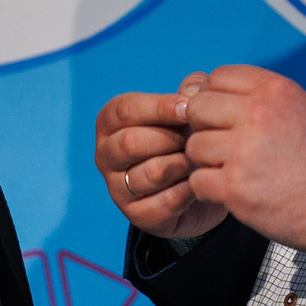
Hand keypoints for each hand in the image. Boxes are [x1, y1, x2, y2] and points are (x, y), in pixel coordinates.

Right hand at [94, 73, 227, 240]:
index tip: (188, 108)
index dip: (159, 107)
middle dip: (170, 138)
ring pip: (150, 172)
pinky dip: (189, 190)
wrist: (197, 186)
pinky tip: (199, 182)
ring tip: (198, 160)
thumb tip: (194, 90)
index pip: (125, 110)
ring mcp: (117, 188)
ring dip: (182, 164)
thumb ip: (190, 93)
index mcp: (110, 122)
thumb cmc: (185, 138)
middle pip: (131, 142)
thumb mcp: (186, 111)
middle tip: (195, 139)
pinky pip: (166, 201)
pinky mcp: (137, 216)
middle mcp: (106, 155)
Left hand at [185, 64, 305, 255]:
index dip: (216, 97)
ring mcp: (244, 151)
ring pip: (195, 145)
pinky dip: (210, 189)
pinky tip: (231, 192)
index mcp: (274, 90)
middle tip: (222, 146)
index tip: (225, 117)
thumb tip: (207, 89)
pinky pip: (198, 180)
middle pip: (198, 107)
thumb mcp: (302, 109)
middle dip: (204, 127)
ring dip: (207, 161)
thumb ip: (260, 98)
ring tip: (232, 172)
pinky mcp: (236, 187)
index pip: (218, 76)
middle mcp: (257, 114)